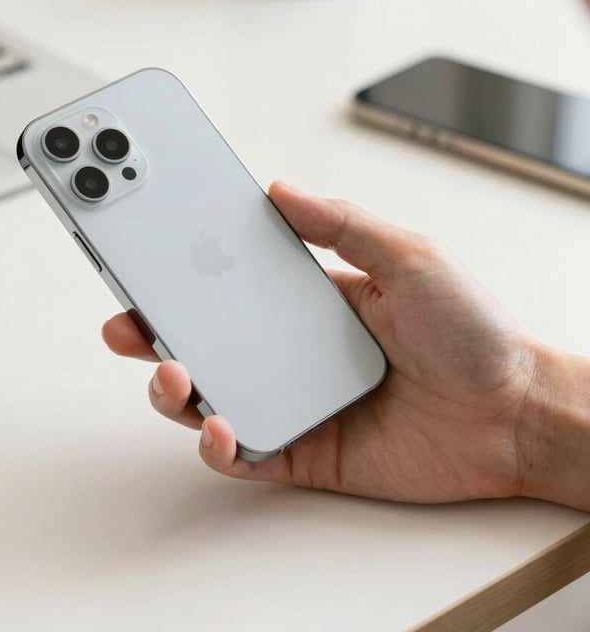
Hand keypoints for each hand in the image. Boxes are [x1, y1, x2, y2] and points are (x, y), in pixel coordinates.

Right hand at [103, 181, 542, 503]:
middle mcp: (288, 350)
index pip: (228, 281)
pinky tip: (218, 423)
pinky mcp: (301, 450)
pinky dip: (217, 442)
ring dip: (173, 386)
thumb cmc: (473, 332)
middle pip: (203, 339)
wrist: (516, 415)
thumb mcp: (409, 257)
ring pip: (208, 396)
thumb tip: (279, 190)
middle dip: (152, 329)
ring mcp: (291, 400)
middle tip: (125, 317)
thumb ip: (342, 224)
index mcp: (306, 300)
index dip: (182, 270)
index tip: (143, 252)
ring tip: (171, 370)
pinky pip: (242, 451)